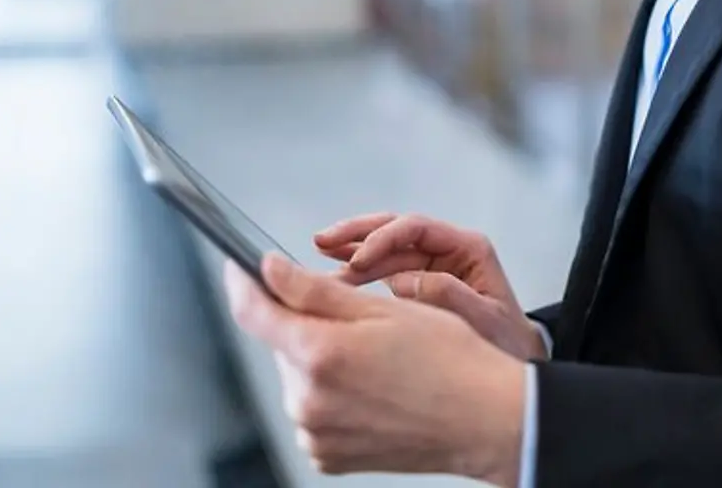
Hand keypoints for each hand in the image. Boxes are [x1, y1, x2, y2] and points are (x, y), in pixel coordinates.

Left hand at [226, 253, 524, 484]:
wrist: (480, 418)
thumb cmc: (445, 356)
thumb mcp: (383, 307)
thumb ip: (313, 289)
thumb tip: (267, 269)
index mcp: (319, 354)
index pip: (254, 312)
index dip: (244, 282)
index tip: (240, 265)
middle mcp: (307, 400)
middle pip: (284, 343)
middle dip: (308, 322)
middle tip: (362, 317)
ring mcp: (315, 434)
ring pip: (300, 375)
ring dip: (323, 358)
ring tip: (378, 357)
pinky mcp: (327, 456)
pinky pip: (315, 410)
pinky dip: (334, 392)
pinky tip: (374, 387)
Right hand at [315, 212, 546, 362]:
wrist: (515, 364)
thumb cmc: (506, 343)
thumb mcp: (484, 320)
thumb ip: (448, 295)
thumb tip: (404, 282)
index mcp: (468, 248)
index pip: (417, 229)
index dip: (384, 239)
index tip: (357, 261)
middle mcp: (448, 250)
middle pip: (396, 229)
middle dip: (359, 234)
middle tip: (323, 242)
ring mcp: (432, 265)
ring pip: (386, 247)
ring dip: (353, 249)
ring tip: (320, 252)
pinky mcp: (419, 284)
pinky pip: (384, 270)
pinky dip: (359, 272)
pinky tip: (334, 278)